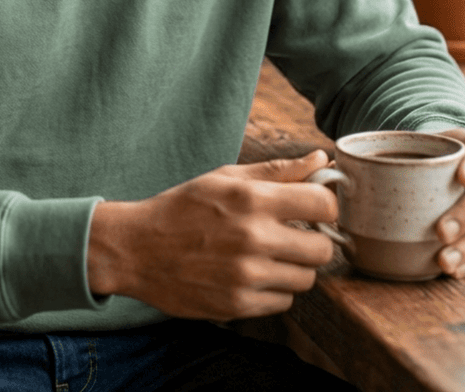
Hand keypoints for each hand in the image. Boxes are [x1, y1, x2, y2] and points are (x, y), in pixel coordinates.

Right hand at [87, 150, 336, 320]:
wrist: (138, 248)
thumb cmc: (183, 207)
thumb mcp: (225, 178)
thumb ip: (277, 171)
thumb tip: (320, 160)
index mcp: (252, 199)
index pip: (323, 206)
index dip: (325, 207)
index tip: (314, 210)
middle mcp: (253, 238)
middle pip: (322, 250)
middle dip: (313, 241)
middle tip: (293, 235)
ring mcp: (247, 276)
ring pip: (305, 279)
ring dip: (293, 267)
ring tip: (267, 255)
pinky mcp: (239, 305)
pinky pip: (283, 302)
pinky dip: (273, 289)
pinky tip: (251, 274)